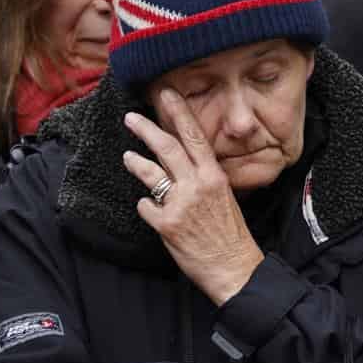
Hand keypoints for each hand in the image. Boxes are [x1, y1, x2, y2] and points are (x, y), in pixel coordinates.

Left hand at [122, 91, 265, 304]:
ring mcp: (180, 205)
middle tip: (131, 117)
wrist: (233, 267)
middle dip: (146, 129)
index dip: (178, 113)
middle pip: (167, 148)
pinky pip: (146, 206)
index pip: (194, 137)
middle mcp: (197, 186)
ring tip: (128, 157)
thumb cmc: (231, 234)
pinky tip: (150, 209)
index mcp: (214, 177)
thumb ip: (204, 178)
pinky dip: (146, 206)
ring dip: (136, 162)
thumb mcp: (225, 197)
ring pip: (151, 174)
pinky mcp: (166, 225)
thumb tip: (183, 164)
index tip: (166, 94)